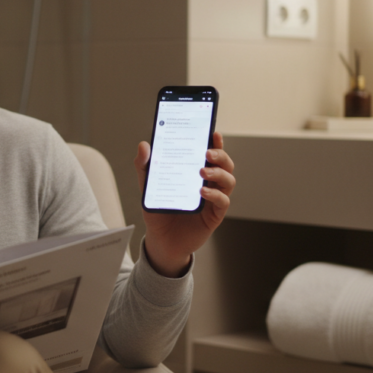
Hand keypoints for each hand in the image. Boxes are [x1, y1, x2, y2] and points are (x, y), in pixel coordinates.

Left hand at [134, 131, 234, 276]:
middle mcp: (209, 183)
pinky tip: (203, 191)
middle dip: (220, 154)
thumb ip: (145, 166)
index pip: (210, 153)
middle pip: (225, 164)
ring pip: (228, 180)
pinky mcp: (214, 215)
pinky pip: (223, 202)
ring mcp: (213, 199)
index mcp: (196, 172)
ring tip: (203, 171)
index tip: (213, 132)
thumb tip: (143, 145)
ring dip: (219, 172)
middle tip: (207, 153)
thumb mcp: (148, 187)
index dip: (215, 142)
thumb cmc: (159, 211)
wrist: (160, 240)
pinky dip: (215, 194)